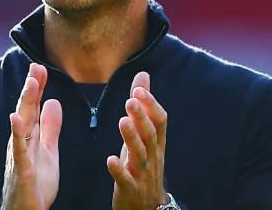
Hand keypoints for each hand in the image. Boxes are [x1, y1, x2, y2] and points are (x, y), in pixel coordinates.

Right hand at [1, 63, 62, 209]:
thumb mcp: (48, 151)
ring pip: (22, 125)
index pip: (33, 107)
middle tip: (36, 66)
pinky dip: (17, 134)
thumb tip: (53, 101)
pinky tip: (16, 118)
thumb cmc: (35, 184)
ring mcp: (19, 156)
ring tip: (31, 83)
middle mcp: (21, 143)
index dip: (37, 88)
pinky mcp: (22, 172)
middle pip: (26, 110)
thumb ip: (50, 127)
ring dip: (26, 103)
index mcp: (29, 137)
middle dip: (31, 88)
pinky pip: (19, 151)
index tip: (41, 67)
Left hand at [107, 72, 168, 209]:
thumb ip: (143, 106)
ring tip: (122, 122)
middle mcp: (153, 156)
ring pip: (140, 155)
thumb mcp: (145, 135)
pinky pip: (126, 180)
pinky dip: (119, 170)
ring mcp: (143, 174)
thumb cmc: (144, 163)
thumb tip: (143, 75)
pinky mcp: (130, 189)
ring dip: (132, 138)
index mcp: (157, 142)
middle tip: (130, 101)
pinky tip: (110, 160)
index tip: (139, 91)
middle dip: (142, 118)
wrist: (148, 206)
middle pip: (150, 135)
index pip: (160, 121)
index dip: (151, 106)